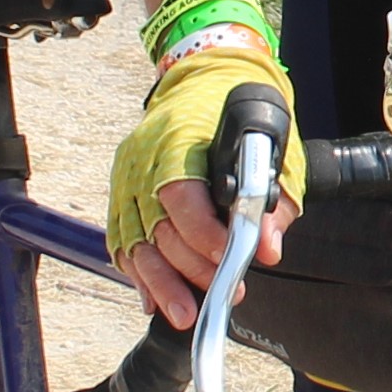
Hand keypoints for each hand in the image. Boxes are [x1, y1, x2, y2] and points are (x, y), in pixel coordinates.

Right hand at [111, 39, 299, 327]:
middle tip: (223, 292)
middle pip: (158, 228)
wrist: (205, 77)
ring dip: (161, 284)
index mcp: (178, 141)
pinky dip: (138, 274)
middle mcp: (143, 161)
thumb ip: (271, 202)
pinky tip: (154, 300)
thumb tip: (267, 249)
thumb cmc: (239, 114)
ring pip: (135, 243)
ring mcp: (125, 179)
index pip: (181, 196)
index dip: (202, 235)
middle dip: (191, 269)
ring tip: (186, 314)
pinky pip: (122, 242)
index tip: (229, 260)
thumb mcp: (272, 149)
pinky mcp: (120, 195)